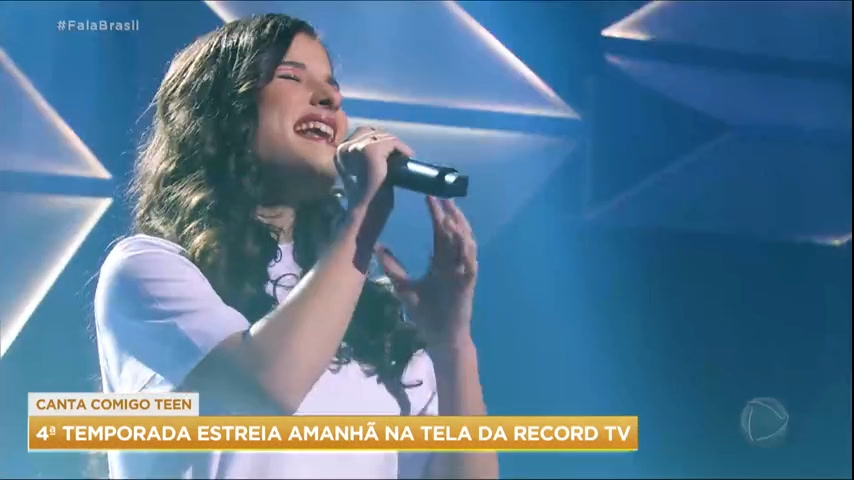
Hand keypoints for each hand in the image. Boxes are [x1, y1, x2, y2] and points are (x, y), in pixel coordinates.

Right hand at [335, 126, 415, 213]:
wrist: (367, 210)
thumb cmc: (366, 197)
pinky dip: (402, 148)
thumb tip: (385, 150)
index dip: (378, 140)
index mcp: (340, 152)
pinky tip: (408, 157)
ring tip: (403, 157)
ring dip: (396, 145)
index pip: (361, 133)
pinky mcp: (371, 151)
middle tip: (398, 154)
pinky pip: (392, 142)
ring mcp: (357, 147)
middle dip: (386, 139)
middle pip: (371, 131)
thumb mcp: (363, 172)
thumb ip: (365, 159)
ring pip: (382, 136)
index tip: (390, 153)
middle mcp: (345, 147)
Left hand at [376, 197, 478, 346]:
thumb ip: (394, 266)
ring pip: (465, 243)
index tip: (428, 196)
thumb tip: (378, 248)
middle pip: (453, 232)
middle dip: (448, 213)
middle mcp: (454, 263)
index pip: (439, 232)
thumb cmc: (426, 314)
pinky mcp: (468, 282)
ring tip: (451, 210)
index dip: (436, 214)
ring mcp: (462, 271)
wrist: (440, 336)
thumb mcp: (403, 286)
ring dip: (460, 226)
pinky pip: (471, 262)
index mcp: (441, 262)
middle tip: (439, 194)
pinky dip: (467, 248)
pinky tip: (462, 236)